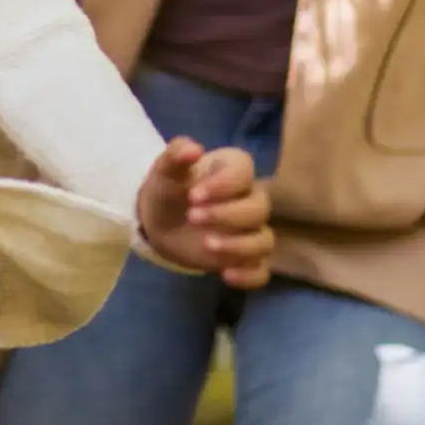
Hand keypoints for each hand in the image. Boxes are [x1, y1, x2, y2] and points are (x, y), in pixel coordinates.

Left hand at [136, 139, 274, 286]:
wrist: (160, 221)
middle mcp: (248, 198)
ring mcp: (249, 231)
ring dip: (239, 246)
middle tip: (192, 217)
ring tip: (206, 246)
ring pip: (264, 240)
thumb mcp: (165, 172)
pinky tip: (225, 275)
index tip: (193, 196)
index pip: (244, 171)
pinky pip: (261, 271)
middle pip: (259, 207)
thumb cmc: (169, 189)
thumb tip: (194, 149)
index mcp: (232, 170)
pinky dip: (249, 276)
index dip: (223, 183)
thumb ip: (176, 156)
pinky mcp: (244, 259)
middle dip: (228, 214)